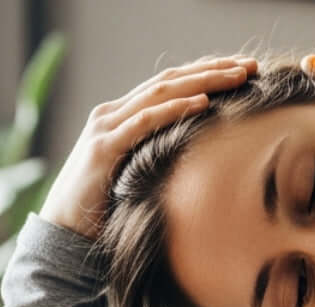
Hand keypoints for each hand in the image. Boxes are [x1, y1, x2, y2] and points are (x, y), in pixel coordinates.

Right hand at [39, 53, 258, 239]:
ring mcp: (105, 128)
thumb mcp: (138, 176)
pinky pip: (144, 123)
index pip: (170, 84)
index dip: (206, 73)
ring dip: (203, 82)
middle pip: (169, 81)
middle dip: (212, 70)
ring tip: (237, 76)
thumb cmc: (104, 211)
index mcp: (122, 117)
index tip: (243, 70)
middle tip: (250, 66)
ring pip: (160, 93)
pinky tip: (203, 104)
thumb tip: (199, 163)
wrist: (64, 234)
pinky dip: (174, 111)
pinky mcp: (103, 149)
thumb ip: (159, 159)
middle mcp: (112, 114)